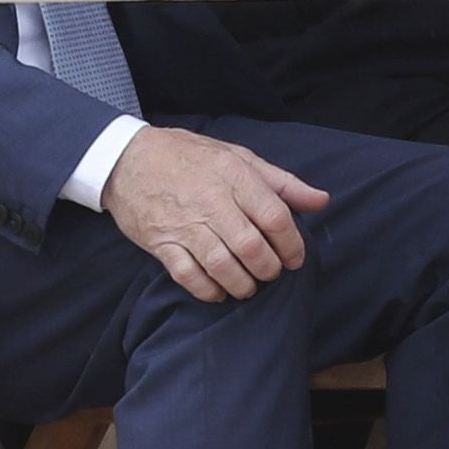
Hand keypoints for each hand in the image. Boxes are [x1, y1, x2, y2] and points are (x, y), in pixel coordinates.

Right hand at [100, 124, 327, 301]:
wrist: (128, 159)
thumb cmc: (188, 156)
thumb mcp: (238, 157)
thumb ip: (281, 183)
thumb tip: (321, 200)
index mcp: (234, 175)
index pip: (275, 216)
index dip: (291, 244)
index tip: (293, 257)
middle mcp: (211, 201)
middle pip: (252, 247)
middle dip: (268, 269)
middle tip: (270, 273)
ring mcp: (184, 224)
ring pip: (223, 266)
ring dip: (243, 284)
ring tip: (248, 285)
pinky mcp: (161, 244)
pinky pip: (189, 276)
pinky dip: (209, 290)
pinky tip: (219, 291)